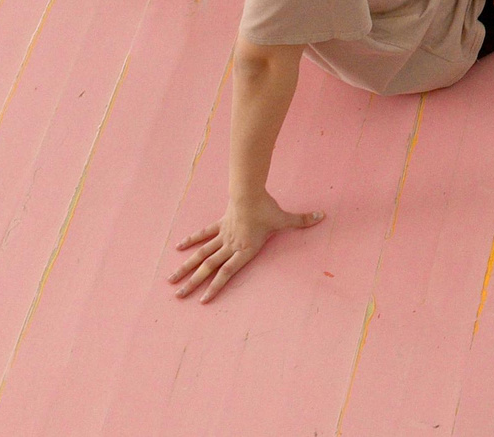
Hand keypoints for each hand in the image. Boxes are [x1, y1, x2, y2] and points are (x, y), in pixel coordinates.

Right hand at [167, 190, 322, 300]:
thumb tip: (323, 217)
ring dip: (186, 267)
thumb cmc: (266, 208)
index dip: (215, 287)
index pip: (227, 273)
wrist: (248, 192)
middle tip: (178, 296)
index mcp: (244, 250)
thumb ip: (303, 221)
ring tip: (171, 280)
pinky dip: (191, 241)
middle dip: (193, 283)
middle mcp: (229, 246)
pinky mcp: (219, 225)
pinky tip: (179, 248)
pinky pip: (203, 235)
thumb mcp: (285, 218)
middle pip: (208, 268)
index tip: (203, 301)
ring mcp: (222, 236)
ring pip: (201, 255)